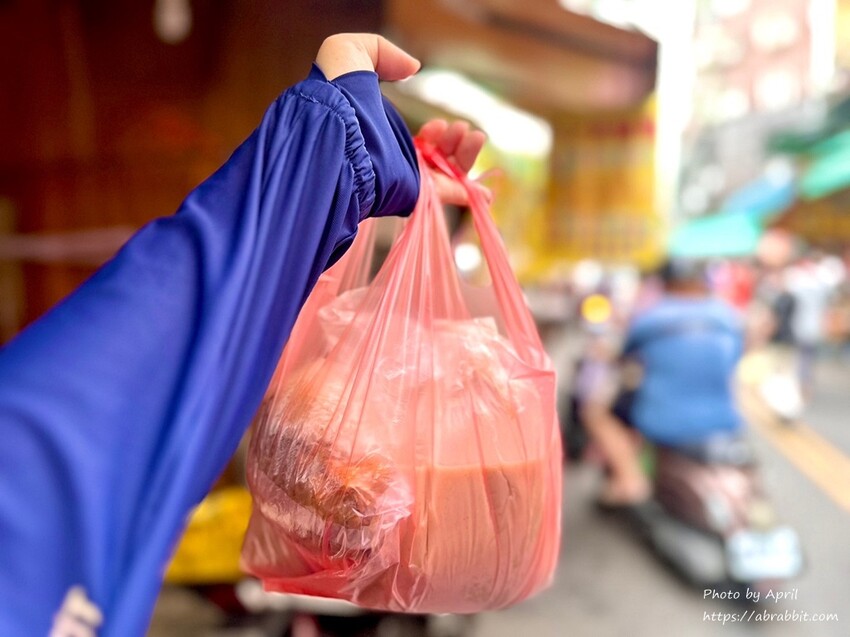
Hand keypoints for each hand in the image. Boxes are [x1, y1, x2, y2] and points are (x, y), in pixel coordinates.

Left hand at [316, 34, 489, 206]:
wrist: (329, 126)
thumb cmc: (333, 93)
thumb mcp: (352, 53)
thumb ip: (383, 52)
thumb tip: (412, 68)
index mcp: (381, 137)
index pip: (417, 144)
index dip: (436, 133)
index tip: (441, 122)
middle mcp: (392, 161)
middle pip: (435, 160)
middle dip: (454, 142)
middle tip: (459, 128)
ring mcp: (402, 178)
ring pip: (445, 175)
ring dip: (465, 157)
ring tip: (471, 136)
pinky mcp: (410, 192)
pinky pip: (443, 200)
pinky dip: (466, 195)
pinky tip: (485, 194)